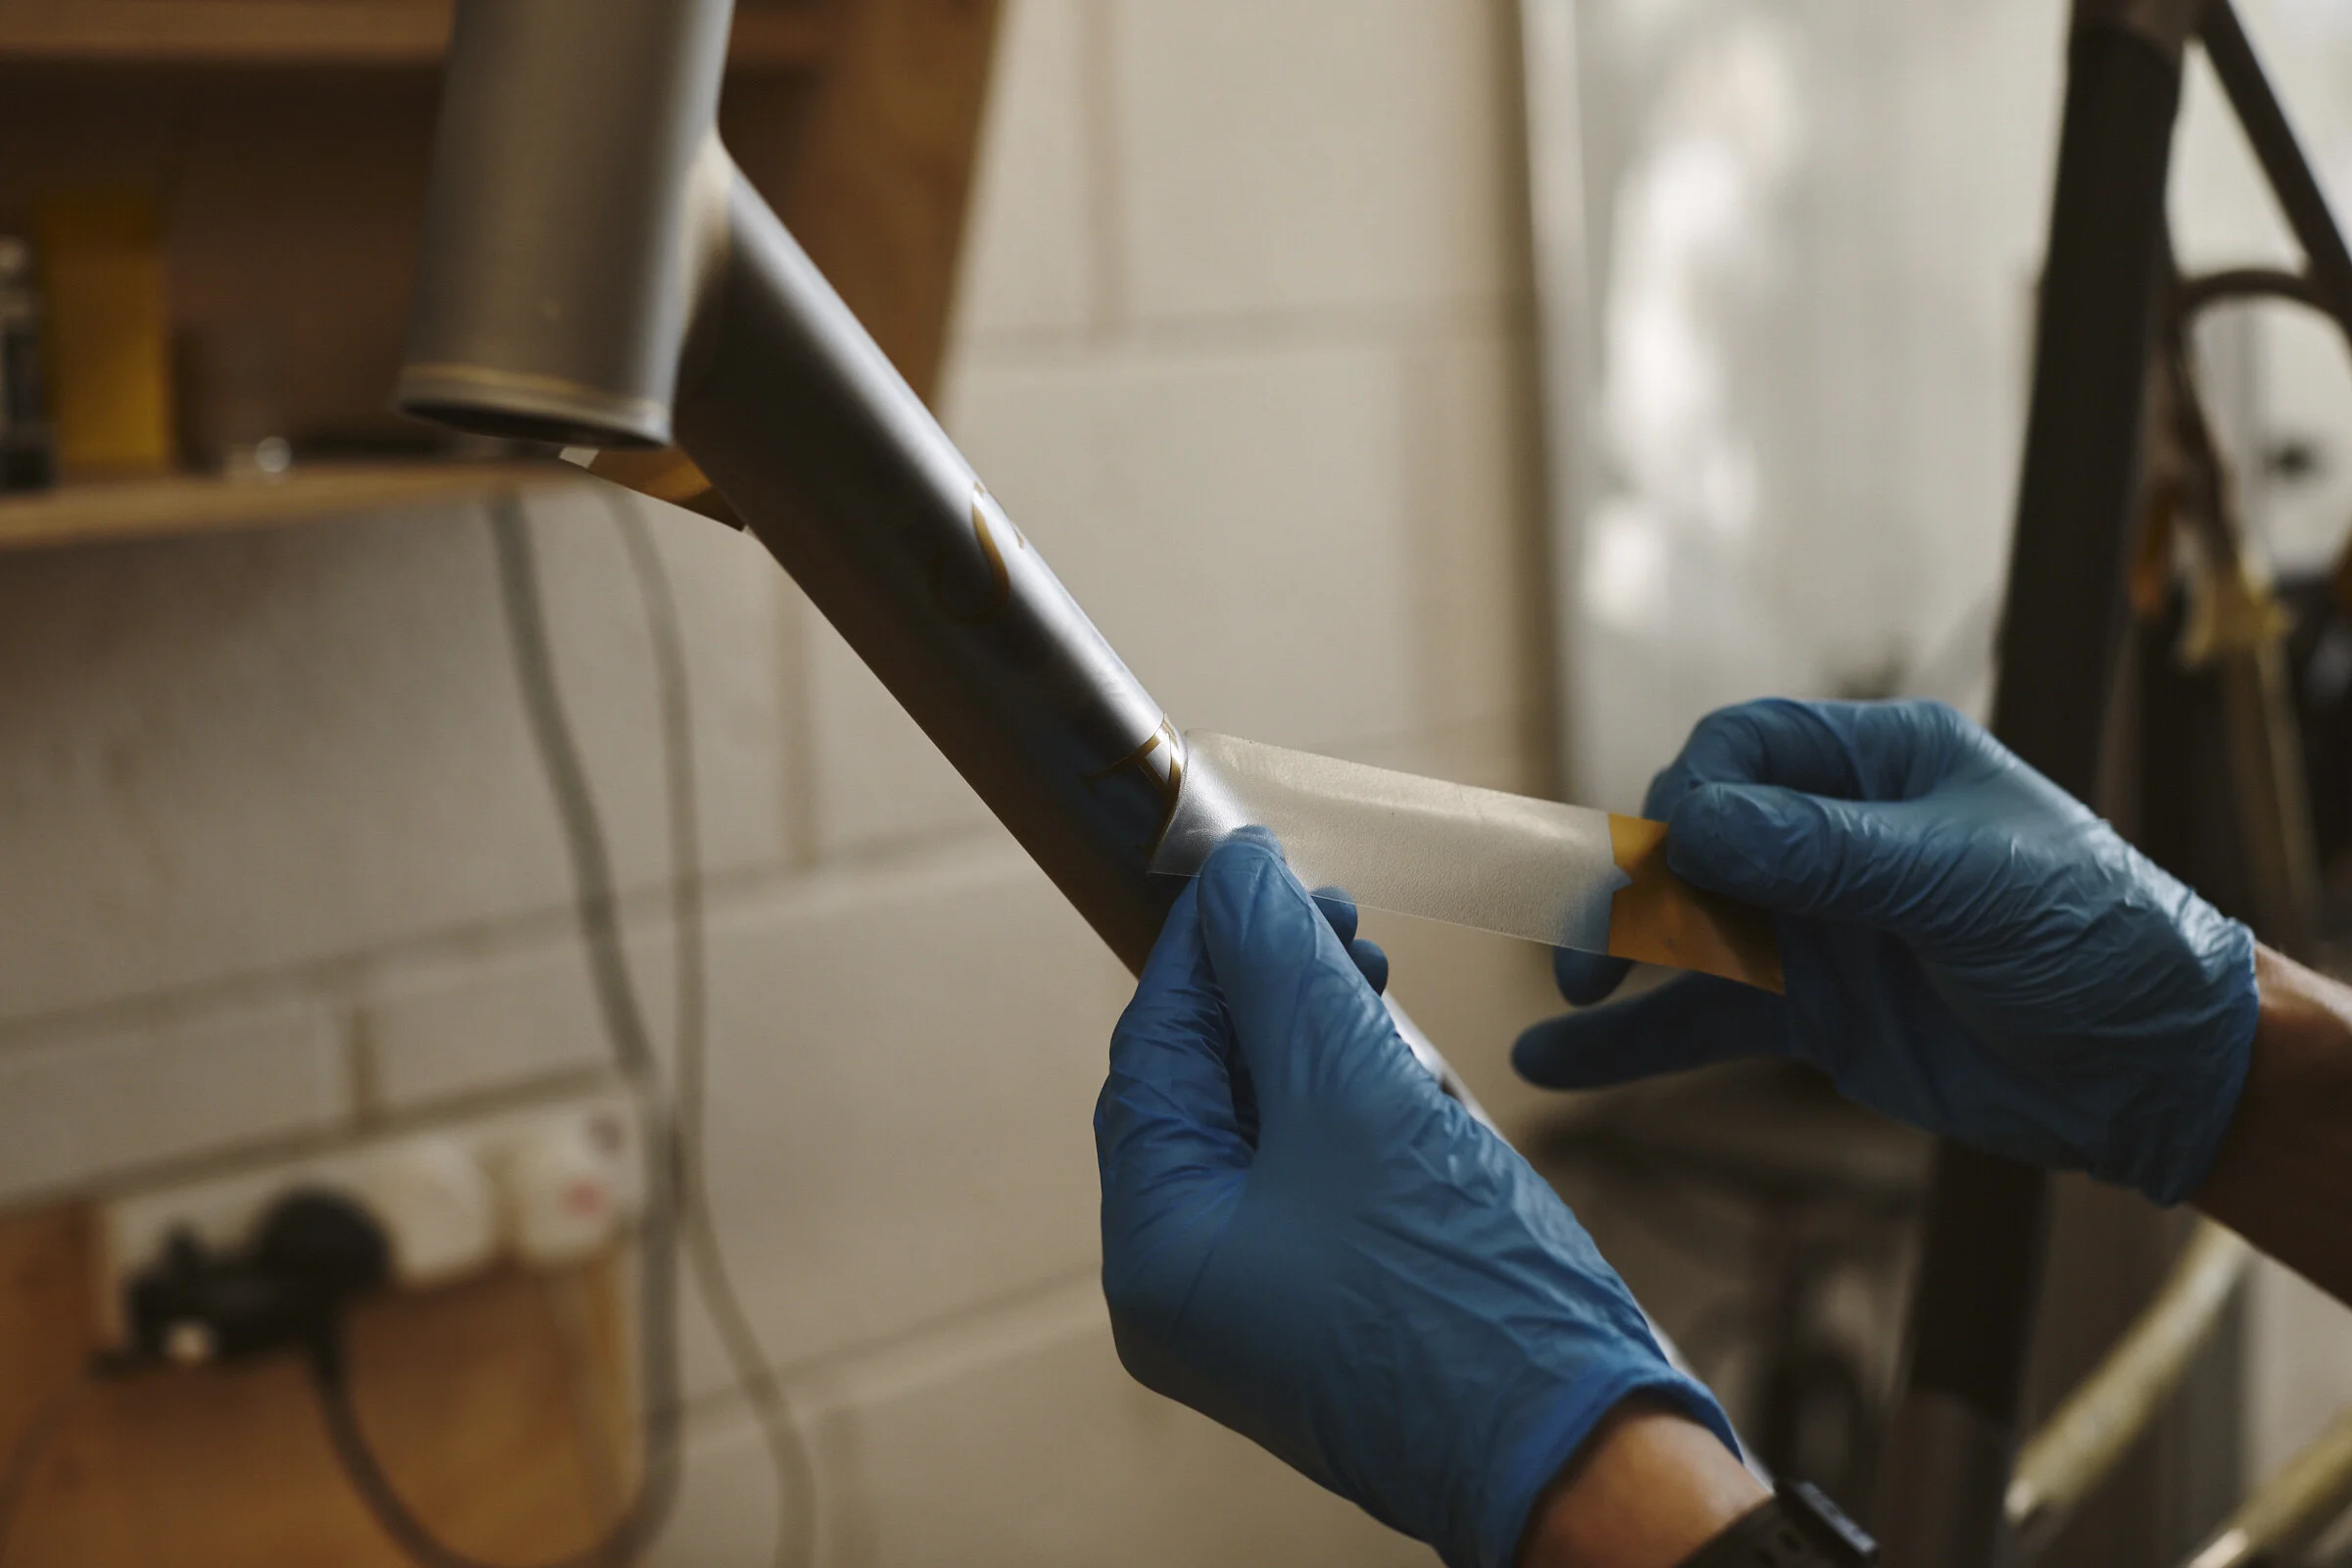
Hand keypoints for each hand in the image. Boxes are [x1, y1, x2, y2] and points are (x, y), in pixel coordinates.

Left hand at [1095, 830, 1733, 1567]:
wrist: (1591, 1458)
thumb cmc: (1467, 1300)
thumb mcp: (1362, 1099)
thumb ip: (1284, 972)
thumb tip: (1235, 876)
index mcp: (1157, 1249)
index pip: (1153, 1054)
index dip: (1201, 947)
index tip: (1252, 864)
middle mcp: (1187, 1286)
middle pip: (1200, 1088)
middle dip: (1262, 988)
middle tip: (1334, 914)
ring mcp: (1259, 1305)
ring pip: (1260, 1127)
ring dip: (1309, 1036)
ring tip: (1371, 974)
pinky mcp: (1330, 1309)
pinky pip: (1311, 1178)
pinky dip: (1343, 1105)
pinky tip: (1393, 1056)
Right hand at [1514, 699, 2259, 1204]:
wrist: (2159, 1075)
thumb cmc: (2097, 939)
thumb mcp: (1965, 883)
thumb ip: (1826, 854)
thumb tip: (1691, 823)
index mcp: (1881, 765)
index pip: (1746, 750)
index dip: (1695, 796)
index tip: (1677, 859)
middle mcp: (1835, 835)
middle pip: (1696, 836)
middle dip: (1640, 883)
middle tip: (1604, 946)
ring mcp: (1817, 926)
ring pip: (1687, 929)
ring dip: (1618, 957)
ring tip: (1569, 993)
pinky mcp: (1810, 1013)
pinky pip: (1702, 1019)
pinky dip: (1633, 1040)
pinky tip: (1559, 1061)